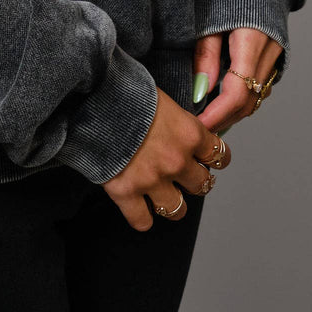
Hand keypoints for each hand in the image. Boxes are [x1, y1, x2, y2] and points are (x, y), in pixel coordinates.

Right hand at [102, 86, 229, 230]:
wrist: (91, 99)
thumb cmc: (125, 90)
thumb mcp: (161, 97)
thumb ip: (177, 118)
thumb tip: (180, 125)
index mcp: (189, 133)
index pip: (220, 156)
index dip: (214, 158)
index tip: (206, 158)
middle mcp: (177, 160)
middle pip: (202, 185)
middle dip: (192, 180)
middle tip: (180, 174)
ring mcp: (153, 180)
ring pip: (177, 210)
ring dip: (170, 202)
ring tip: (160, 194)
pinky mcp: (126, 193)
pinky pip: (143, 222)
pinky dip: (140, 216)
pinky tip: (136, 206)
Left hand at [193, 28, 281, 133]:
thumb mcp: (208, 20)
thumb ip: (206, 54)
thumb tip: (201, 91)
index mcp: (252, 41)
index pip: (237, 92)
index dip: (217, 113)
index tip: (199, 124)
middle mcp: (269, 52)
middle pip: (248, 101)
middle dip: (223, 119)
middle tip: (199, 127)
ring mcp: (276, 56)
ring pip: (256, 97)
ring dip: (233, 112)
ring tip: (208, 118)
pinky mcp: (275, 58)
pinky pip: (260, 88)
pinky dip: (242, 99)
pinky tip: (223, 102)